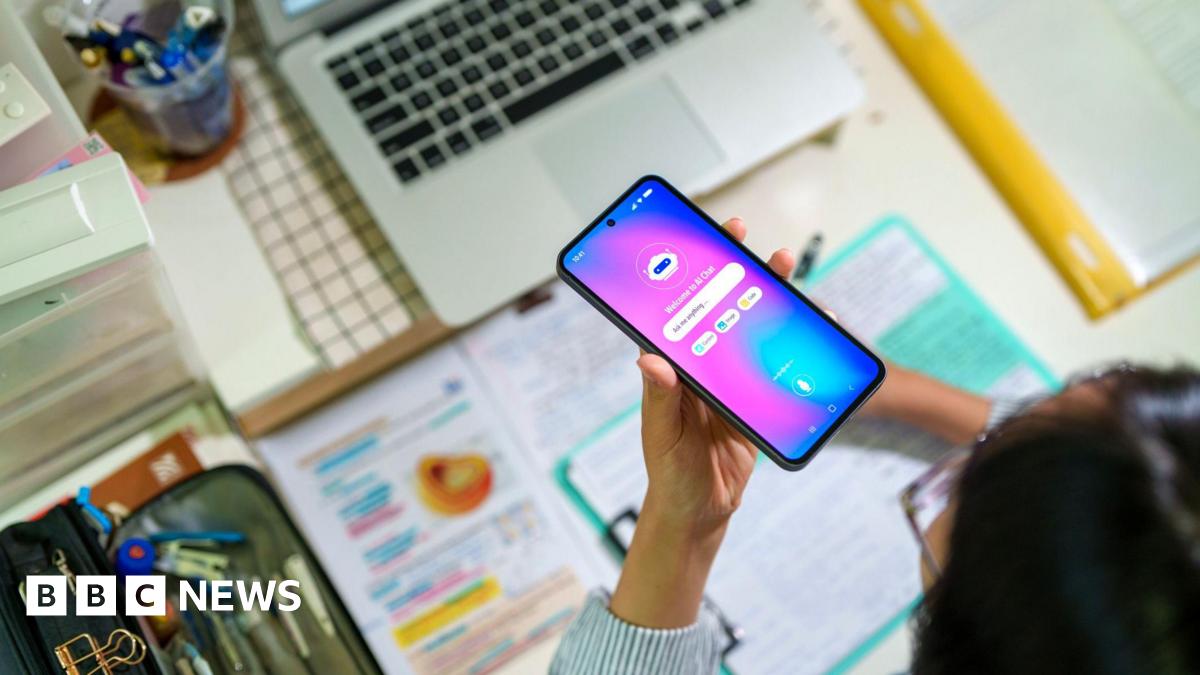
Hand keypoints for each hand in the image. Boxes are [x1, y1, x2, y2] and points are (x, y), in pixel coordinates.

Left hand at [636, 217, 796, 530]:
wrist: (701, 512)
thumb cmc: (670, 473)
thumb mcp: (663, 436)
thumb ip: (661, 398)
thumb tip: (651, 357)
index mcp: (672, 370)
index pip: (679, 312)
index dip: (691, 274)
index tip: (704, 240)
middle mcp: (699, 368)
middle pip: (719, 311)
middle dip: (735, 274)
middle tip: (749, 241)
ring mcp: (729, 383)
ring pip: (749, 332)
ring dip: (767, 302)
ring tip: (784, 269)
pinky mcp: (754, 402)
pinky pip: (774, 366)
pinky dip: (793, 346)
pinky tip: (811, 327)